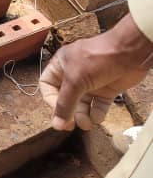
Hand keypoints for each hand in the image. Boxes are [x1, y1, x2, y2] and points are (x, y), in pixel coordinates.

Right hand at [39, 13, 152, 131]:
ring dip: (82, 116)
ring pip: (81, 104)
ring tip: (87, 123)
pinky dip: (97, 113)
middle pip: (65, 98)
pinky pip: (98, 105)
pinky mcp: (106, 89)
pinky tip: (98, 117)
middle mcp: (74, 74)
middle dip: (68, 112)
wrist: (129, 52)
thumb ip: (65, 103)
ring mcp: (91, 82)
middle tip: (71, 125)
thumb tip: (57, 124)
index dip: (50, 100)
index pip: (48, 86)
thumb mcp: (75, 80)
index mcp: (61, 65)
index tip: (58, 111)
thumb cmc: (98, 58)